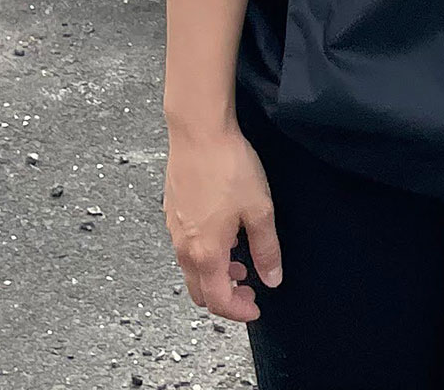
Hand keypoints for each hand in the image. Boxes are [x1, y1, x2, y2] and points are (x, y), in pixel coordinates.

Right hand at [164, 123, 281, 321]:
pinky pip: (185, 247)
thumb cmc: (228, 167)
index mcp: (206, 252)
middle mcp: (184, 247)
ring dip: (214, 275)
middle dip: (224, 298)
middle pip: (199, 291)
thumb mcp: (260, 210)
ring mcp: (174, 230)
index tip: (256, 308)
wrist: (199, 132)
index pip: (218, 301)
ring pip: (191, 270)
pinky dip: (204, 255)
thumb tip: (272, 279)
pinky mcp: (172, 212)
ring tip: (240, 260)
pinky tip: (224, 234)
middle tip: (248, 289)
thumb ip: (266, 250)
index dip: (238, 312)